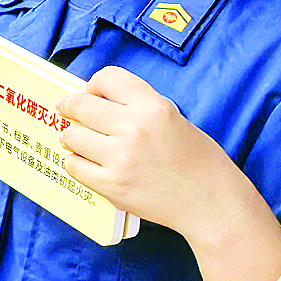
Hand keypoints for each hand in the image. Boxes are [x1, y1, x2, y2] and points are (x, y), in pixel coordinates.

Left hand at [56, 66, 248, 241]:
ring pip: (71, 136)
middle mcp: (134, 128)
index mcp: (153, 107)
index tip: (92, 94)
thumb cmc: (196, 160)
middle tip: (68, 111)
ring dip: (72, 137)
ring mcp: (121, 158)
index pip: (107, 77)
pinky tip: (89, 163)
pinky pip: (74, 166)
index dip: (94, 85)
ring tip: (81, 141)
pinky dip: (77, 163)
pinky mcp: (112, 185)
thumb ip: (136, 106)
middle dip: (70, 107)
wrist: (211, 202)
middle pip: (80, 105)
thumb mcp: (173, 118)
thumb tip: (95, 100)